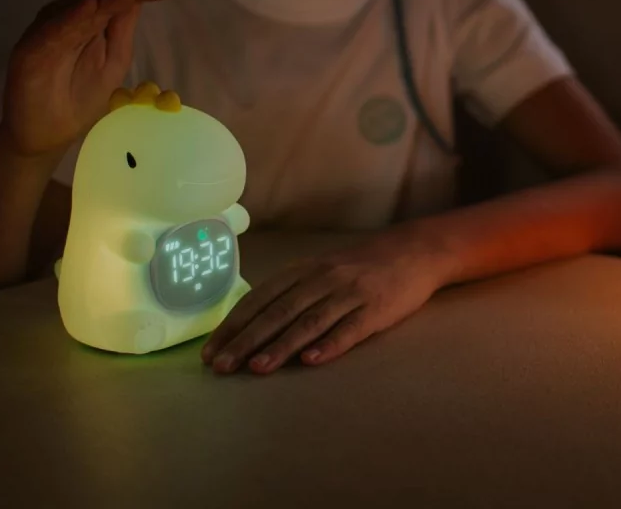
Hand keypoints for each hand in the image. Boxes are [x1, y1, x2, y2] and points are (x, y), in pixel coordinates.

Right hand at [0, 0, 172, 156]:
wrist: (45, 137)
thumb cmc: (78, 99)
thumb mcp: (112, 61)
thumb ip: (122, 27)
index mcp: (86, 22)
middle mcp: (65, 20)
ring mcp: (46, 33)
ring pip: (76, 6)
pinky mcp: (29, 51)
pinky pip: (52, 30)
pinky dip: (71, 16)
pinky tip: (90, 6)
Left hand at [201, 231, 446, 374]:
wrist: (410, 252)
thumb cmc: (356, 267)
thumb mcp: (318, 270)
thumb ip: (290, 292)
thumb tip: (251, 323)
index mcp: (302, 270)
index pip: (259, 298)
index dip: (233, 324)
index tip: (211, 350)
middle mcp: (320, 279)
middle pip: (278, 311)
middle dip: (246, 340)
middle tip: (221, 366)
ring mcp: (348, 293)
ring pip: (309, 321)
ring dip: (281, 345)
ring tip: (257, 368)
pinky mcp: (375, 308)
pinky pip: (350, 328)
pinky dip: (330, 344)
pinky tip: (311, 361)